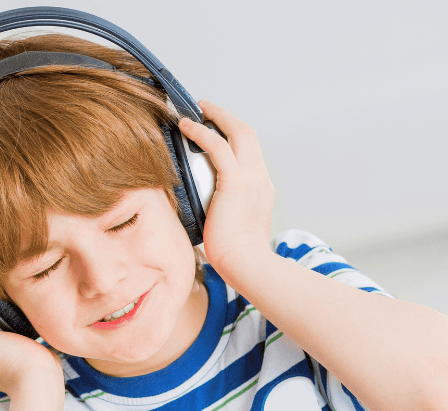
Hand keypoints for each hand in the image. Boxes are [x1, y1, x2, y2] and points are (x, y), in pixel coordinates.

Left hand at [177, 100, 274, 276]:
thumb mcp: (231, 226)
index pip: (250, 153)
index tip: (218, 132)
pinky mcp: (236, 181)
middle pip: (248, 134)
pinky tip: (186, 126)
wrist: (247, 264)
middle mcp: (260, 178)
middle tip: (207, 109)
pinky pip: (217, 146)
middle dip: (227, 118)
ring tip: (196, 110)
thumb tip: (201, 212)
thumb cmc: (237, 256)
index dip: (234, 138)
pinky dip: (201, 132)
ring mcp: (251, 178)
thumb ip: (222, 211)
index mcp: (261, 188)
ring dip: (216, 116)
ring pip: (238, 132)